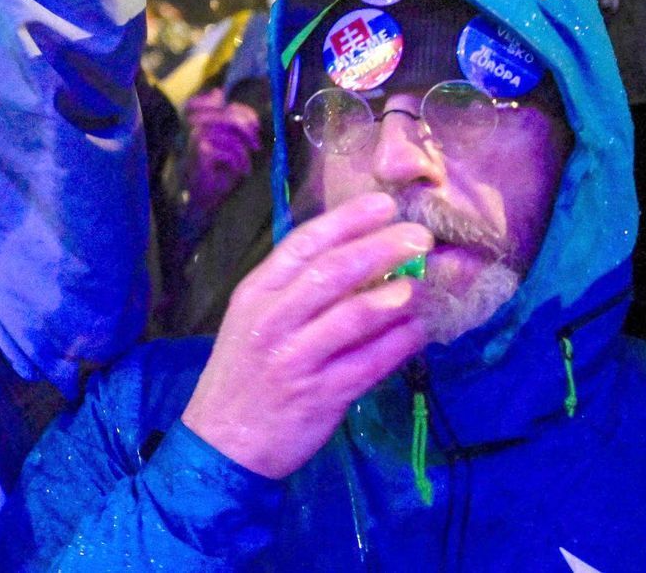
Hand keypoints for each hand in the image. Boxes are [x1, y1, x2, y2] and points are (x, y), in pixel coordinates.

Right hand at [180, 192, 430, 478]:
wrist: (222, 442)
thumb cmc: (244, 374)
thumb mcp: (253, 321)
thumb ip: (294, 292)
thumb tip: (357, 257)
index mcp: (255, 294)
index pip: (301, 245)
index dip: (345, 221)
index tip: (383, 204)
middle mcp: (272, 320)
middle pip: (331, 273)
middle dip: (379, 248)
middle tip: (419, 236)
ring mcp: (295, 358)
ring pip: (351, 316)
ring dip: (394, 296)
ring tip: (423, 283)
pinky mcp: (320, 396)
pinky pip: (369, 363)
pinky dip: (398, 344)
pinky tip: (420, 331)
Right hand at [183, 88, 262, 217]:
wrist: (201, 198)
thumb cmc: (215, 169)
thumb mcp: (224, 139)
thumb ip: (223, 116)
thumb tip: (218, 92)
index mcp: (193, 117)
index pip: (215, 99)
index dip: (238, 109)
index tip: (254, 123)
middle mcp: (190, 124)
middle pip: (226, 112)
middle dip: (247, 128)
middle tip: (257, 145)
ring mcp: (193, 137)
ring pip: (228, 132)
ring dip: (243, 150)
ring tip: (247, 162)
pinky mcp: (199, 152)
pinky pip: (228, 149)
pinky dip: (238, 161)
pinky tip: (239, 171)